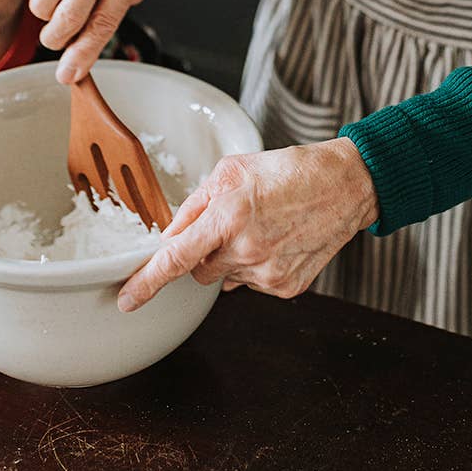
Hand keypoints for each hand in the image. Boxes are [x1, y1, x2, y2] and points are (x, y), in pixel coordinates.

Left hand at [117, 138, 378, 311]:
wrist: (344, 186)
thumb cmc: (289, 170)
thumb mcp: (233, 170)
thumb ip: (196, 203)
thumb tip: (171, 235)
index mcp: (229, 216)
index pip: (176, 259)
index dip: (147, 282)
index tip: (127, 300)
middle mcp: (247, 250)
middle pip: (199, 272)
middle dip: (204, 253)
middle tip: (230, 224)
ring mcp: (269, 274)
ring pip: (226, 278)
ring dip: (232, 259)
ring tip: (262, 227)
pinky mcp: (287, 288)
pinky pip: (252, 284)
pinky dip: (256, 267)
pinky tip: (277, 241)